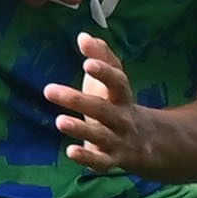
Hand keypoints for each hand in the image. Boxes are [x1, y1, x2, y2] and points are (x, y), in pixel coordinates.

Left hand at [43, 33, 146, 173]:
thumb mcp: (114, 81)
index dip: (104, 72)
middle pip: (103, 109)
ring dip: (80, 128)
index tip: (87, 62)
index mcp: (122, 97)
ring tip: (59, 121)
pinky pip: (101, 162)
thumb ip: (102, 56)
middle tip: (48, 90)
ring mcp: (118, 140)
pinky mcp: (111, 160)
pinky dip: (87, 157)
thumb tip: (83, 35)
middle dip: (77, 100)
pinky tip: (70, 151)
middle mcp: (122, 118)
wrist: (148, 143)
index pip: (117, 82)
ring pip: (101, 135)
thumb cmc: (119, 103)